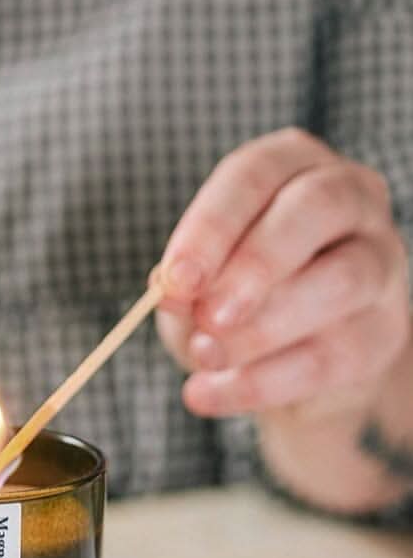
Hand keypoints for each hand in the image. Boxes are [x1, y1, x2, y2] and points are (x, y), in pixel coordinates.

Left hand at [157, 129, 411, 420]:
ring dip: (264, 326)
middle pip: (317, 208)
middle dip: (256, 263)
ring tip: (204, 355)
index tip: (175, 278)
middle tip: (206, 314)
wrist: (289, 356)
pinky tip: (209, 393)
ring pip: (341, 281)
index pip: (255, 175)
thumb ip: (186, 281)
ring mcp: (380, 260)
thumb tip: (172, 292)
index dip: (212, 226)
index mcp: (292, 164)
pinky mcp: (385, 328)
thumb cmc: (233, 292)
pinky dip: (263, 381)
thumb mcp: (198, 278)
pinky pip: (332, 355)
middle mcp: (349, 197)